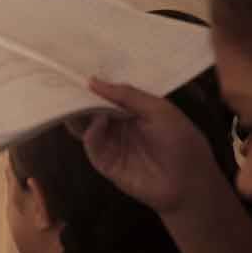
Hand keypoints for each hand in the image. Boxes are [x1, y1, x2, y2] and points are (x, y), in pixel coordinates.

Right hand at [76, 78, 221, 214]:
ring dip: (79, 114)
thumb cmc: (180, 141)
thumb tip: (93, 81)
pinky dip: (90, 133)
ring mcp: (110, 144)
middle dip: (80, 97)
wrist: (188, 182)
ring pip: (86, 126)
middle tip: (63, 82)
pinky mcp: (104, 162)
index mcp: (132, 111)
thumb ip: (127, 95)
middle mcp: (118, 125)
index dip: (95, 84)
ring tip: (70, 99)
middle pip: (92, 109)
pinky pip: (92, 145)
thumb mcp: (159, 109)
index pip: (107, 95)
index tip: (76, 70)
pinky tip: (97, 122)